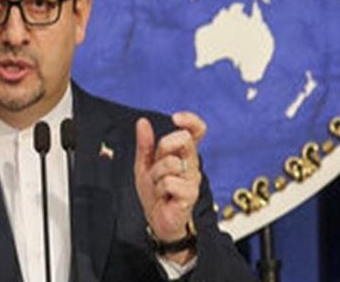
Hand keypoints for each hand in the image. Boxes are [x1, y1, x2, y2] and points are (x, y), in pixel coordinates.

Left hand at [134, 111, 206, 262]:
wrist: (156, 220)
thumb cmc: (155, 193)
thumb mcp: (144, 165)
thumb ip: (144, 144)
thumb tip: (142, 122)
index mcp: (183, 154)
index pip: (197, 131)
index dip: (190, 120)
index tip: (175, 118)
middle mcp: (192, 163)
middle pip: (184, 139)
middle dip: (164, 147)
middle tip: (156, 164)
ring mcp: (193, 178)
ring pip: (171, 162)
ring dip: (156, 174)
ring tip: (157, 186)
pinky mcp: (190, 194)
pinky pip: (169, 182)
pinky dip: (159, 188)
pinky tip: (162, 196)